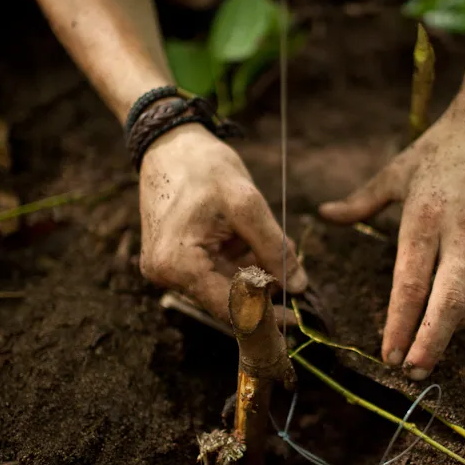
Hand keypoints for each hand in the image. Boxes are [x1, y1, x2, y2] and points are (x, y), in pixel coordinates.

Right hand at [139, 123, 306, 322]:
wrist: (170, 144)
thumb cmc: (204, 167)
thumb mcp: (247, 204)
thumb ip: (274, 249)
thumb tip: (299, 286)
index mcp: (178, 265)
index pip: (229, 307)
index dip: (265, 316)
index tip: (296, 320)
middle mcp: (166, 274)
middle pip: (226, 300)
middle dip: (263, 290)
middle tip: (295, 277)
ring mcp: (167, 269)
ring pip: (223, 286)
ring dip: (252, 273)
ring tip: (271, 247)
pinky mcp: (173, 260)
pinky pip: (214, 272)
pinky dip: (238, 262)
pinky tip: (250, 241)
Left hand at [319, 78, 464, 379]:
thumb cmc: (444, 145)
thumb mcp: (397, 170)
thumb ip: (360, 202)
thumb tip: (324, 215)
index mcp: (426, 217)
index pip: (410, 284)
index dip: (400, 324)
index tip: (389, 354)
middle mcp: (462, 233)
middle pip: (448, 304)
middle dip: (430, 345)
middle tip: (412, 372)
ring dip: (453, 332)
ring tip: (430, 354)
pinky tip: (459, 320)